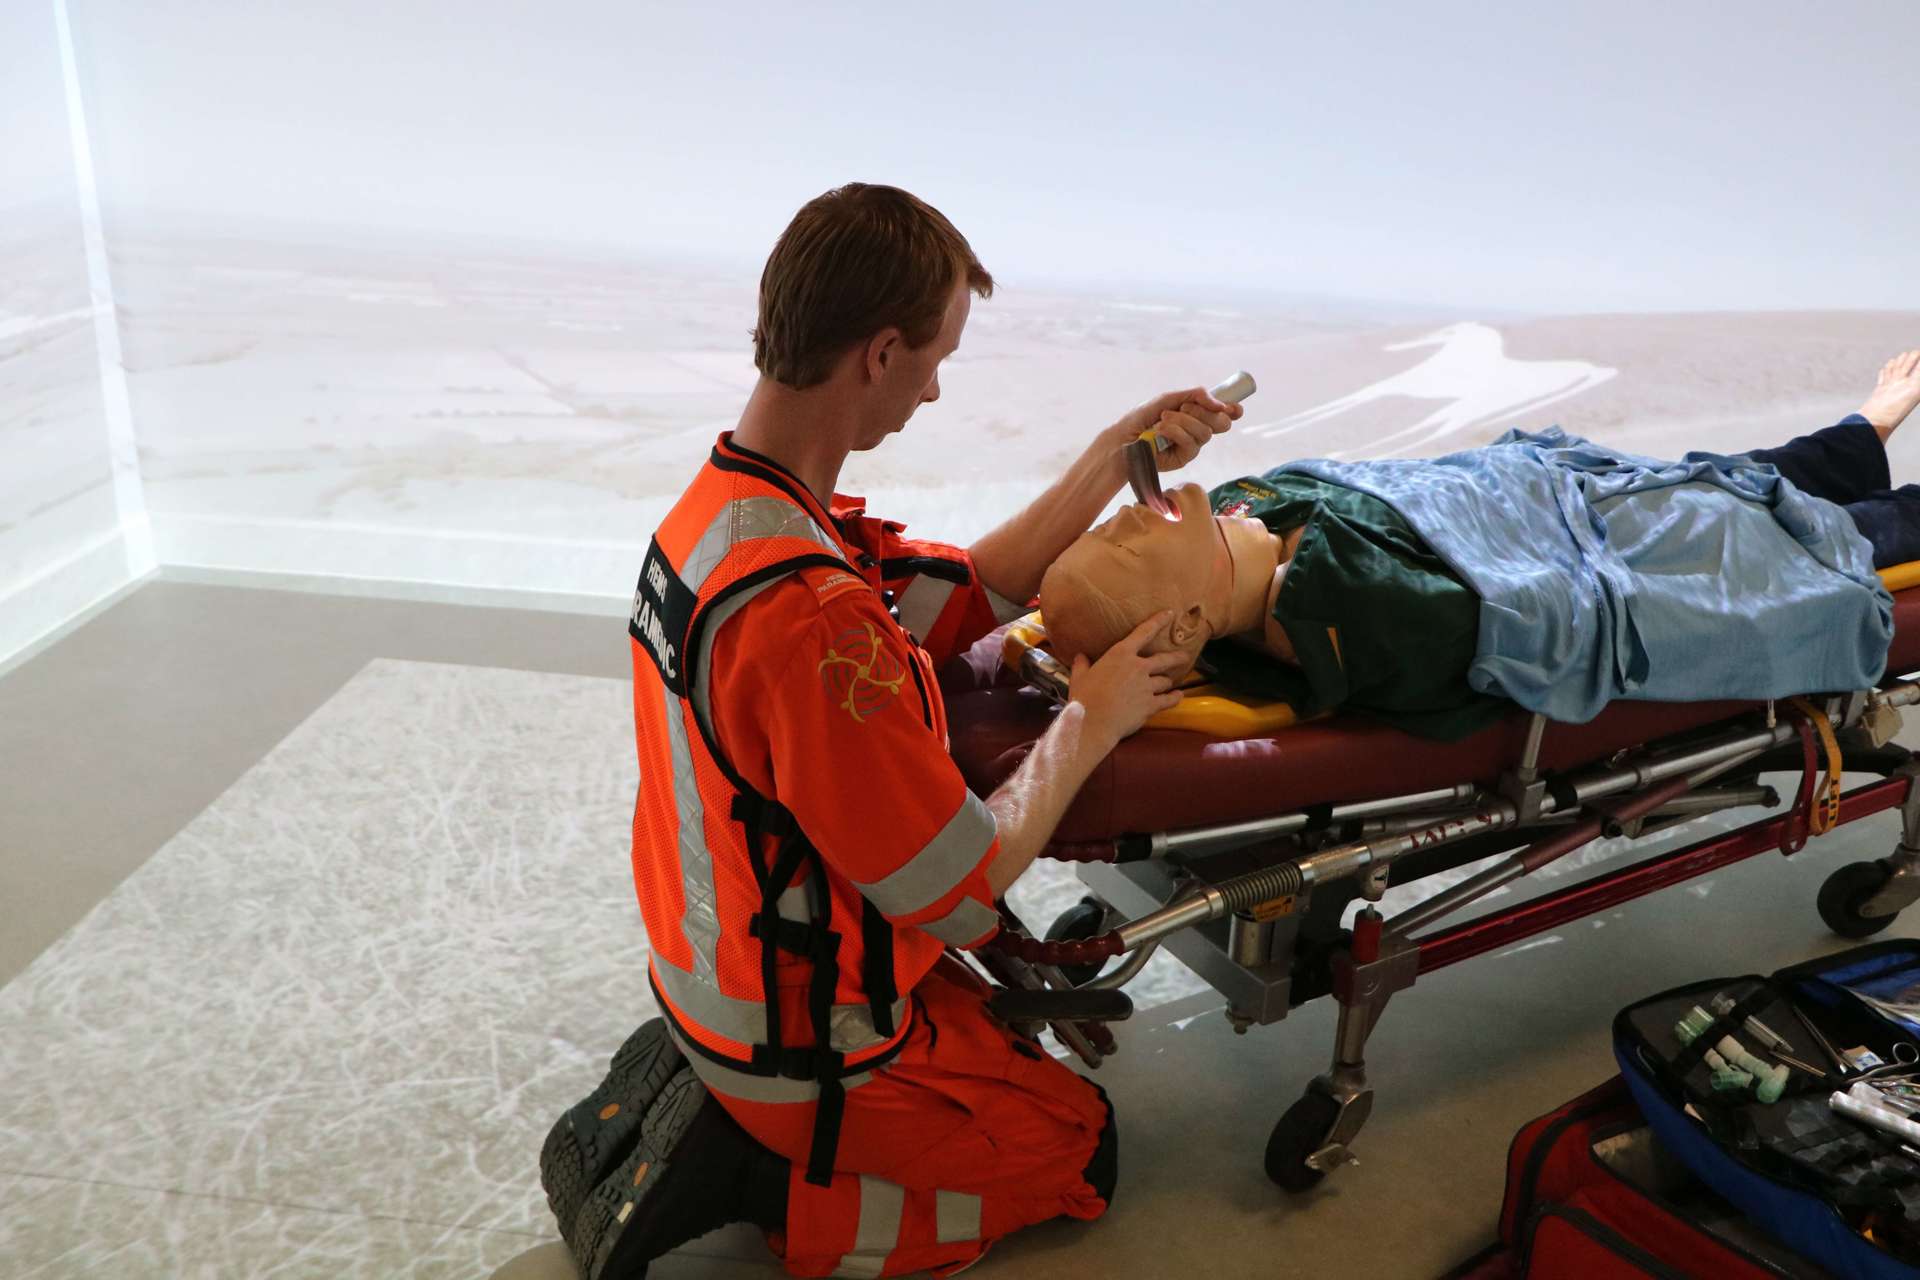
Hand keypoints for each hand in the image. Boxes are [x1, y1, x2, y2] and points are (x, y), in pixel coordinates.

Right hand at [1068, 611, 1187, 745]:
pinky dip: (1175, 697)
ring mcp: (1147, 686)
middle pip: (1164, 659)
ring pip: (1165, 680)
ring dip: (1168, 682)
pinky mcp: (1151, 704)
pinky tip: (1179, 696)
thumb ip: (1081, 665)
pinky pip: (1169, 700)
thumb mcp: (1079, 677)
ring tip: (1171, 683)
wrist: (1093, 722)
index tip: (1169, 614)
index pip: (1143, 632)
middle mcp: (1138, 667)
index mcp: (1120, 654)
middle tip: (1184, 656)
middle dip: (1177, 657)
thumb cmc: (1083, 697)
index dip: (1158, 621)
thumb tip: (1079, 656)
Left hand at [1103, 385, 1242, 477]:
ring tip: (1163, 419)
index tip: (1234, 407)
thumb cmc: (1141, 418)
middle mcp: (1196, 430)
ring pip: (1205, 432)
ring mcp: (1191, 446)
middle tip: (1184, 407)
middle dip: (1205, 412)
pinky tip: (1161, 429)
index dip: (1232, 410)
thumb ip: (1194, 396)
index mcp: (1195, 414)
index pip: (1221, 413)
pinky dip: (1176, 431)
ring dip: (1184, 421)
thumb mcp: (1167, 399)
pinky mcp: (1183, 459)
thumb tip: (1219, 403)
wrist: (1122, 438)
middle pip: (1222, 423)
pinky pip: (1191, 444)